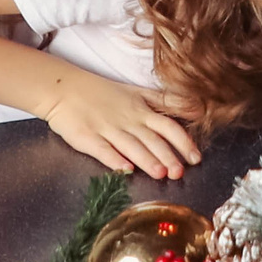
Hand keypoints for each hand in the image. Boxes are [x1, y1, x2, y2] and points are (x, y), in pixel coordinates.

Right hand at [40, 72, 201, 179]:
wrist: (64, 88)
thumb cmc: (103, 93)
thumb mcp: (137, 92)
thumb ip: (165, 102)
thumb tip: (197, 109)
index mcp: (141, 109)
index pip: (167, 125)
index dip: (183, 141)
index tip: (196, 157)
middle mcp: (127, 119)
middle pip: (151, 138)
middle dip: (167, 156)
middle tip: (180, 172)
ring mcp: (107, 128)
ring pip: (130, 145)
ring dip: (146, 160)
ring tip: (160, 173)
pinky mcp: (87, 137)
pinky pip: (102, 150)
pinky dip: (114, 159)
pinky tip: (125, 170)